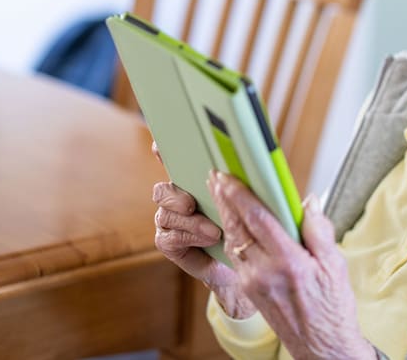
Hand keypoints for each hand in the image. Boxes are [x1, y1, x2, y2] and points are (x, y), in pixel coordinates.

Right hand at [151, 142, 255, 318]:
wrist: (241, 261)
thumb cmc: (244, 225)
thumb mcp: (244, 201)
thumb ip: (237, 183)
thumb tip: (247, 164)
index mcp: (193, 182)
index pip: (172, 162)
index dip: (162, 152)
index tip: (159, 146)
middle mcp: (176, 199)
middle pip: (162, 189)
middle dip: (174, 195)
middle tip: (192, 204)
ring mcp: (169, 221)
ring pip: (165, 214)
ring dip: (191, 222)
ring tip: (214, 231)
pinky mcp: (168, 242)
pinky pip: (169, 237)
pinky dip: (190, 237)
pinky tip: (208, 239)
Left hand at [208, 170, 374, 359]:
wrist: (322, 349)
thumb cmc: (332, 309)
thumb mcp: (336, 266)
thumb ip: (320, 231)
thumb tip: (308, 203)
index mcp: (289, 263)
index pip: (258, 220)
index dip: (240, 196)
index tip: (229, 177)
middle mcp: (265, 273)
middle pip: (237, 228)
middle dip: (224, 200)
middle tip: (216, 177)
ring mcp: (253, 283)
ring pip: (233, 242)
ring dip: (224, 216)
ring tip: (220, 193)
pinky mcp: (249, 290)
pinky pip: (236, 256)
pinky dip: (232, 234)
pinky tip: (232, 222)